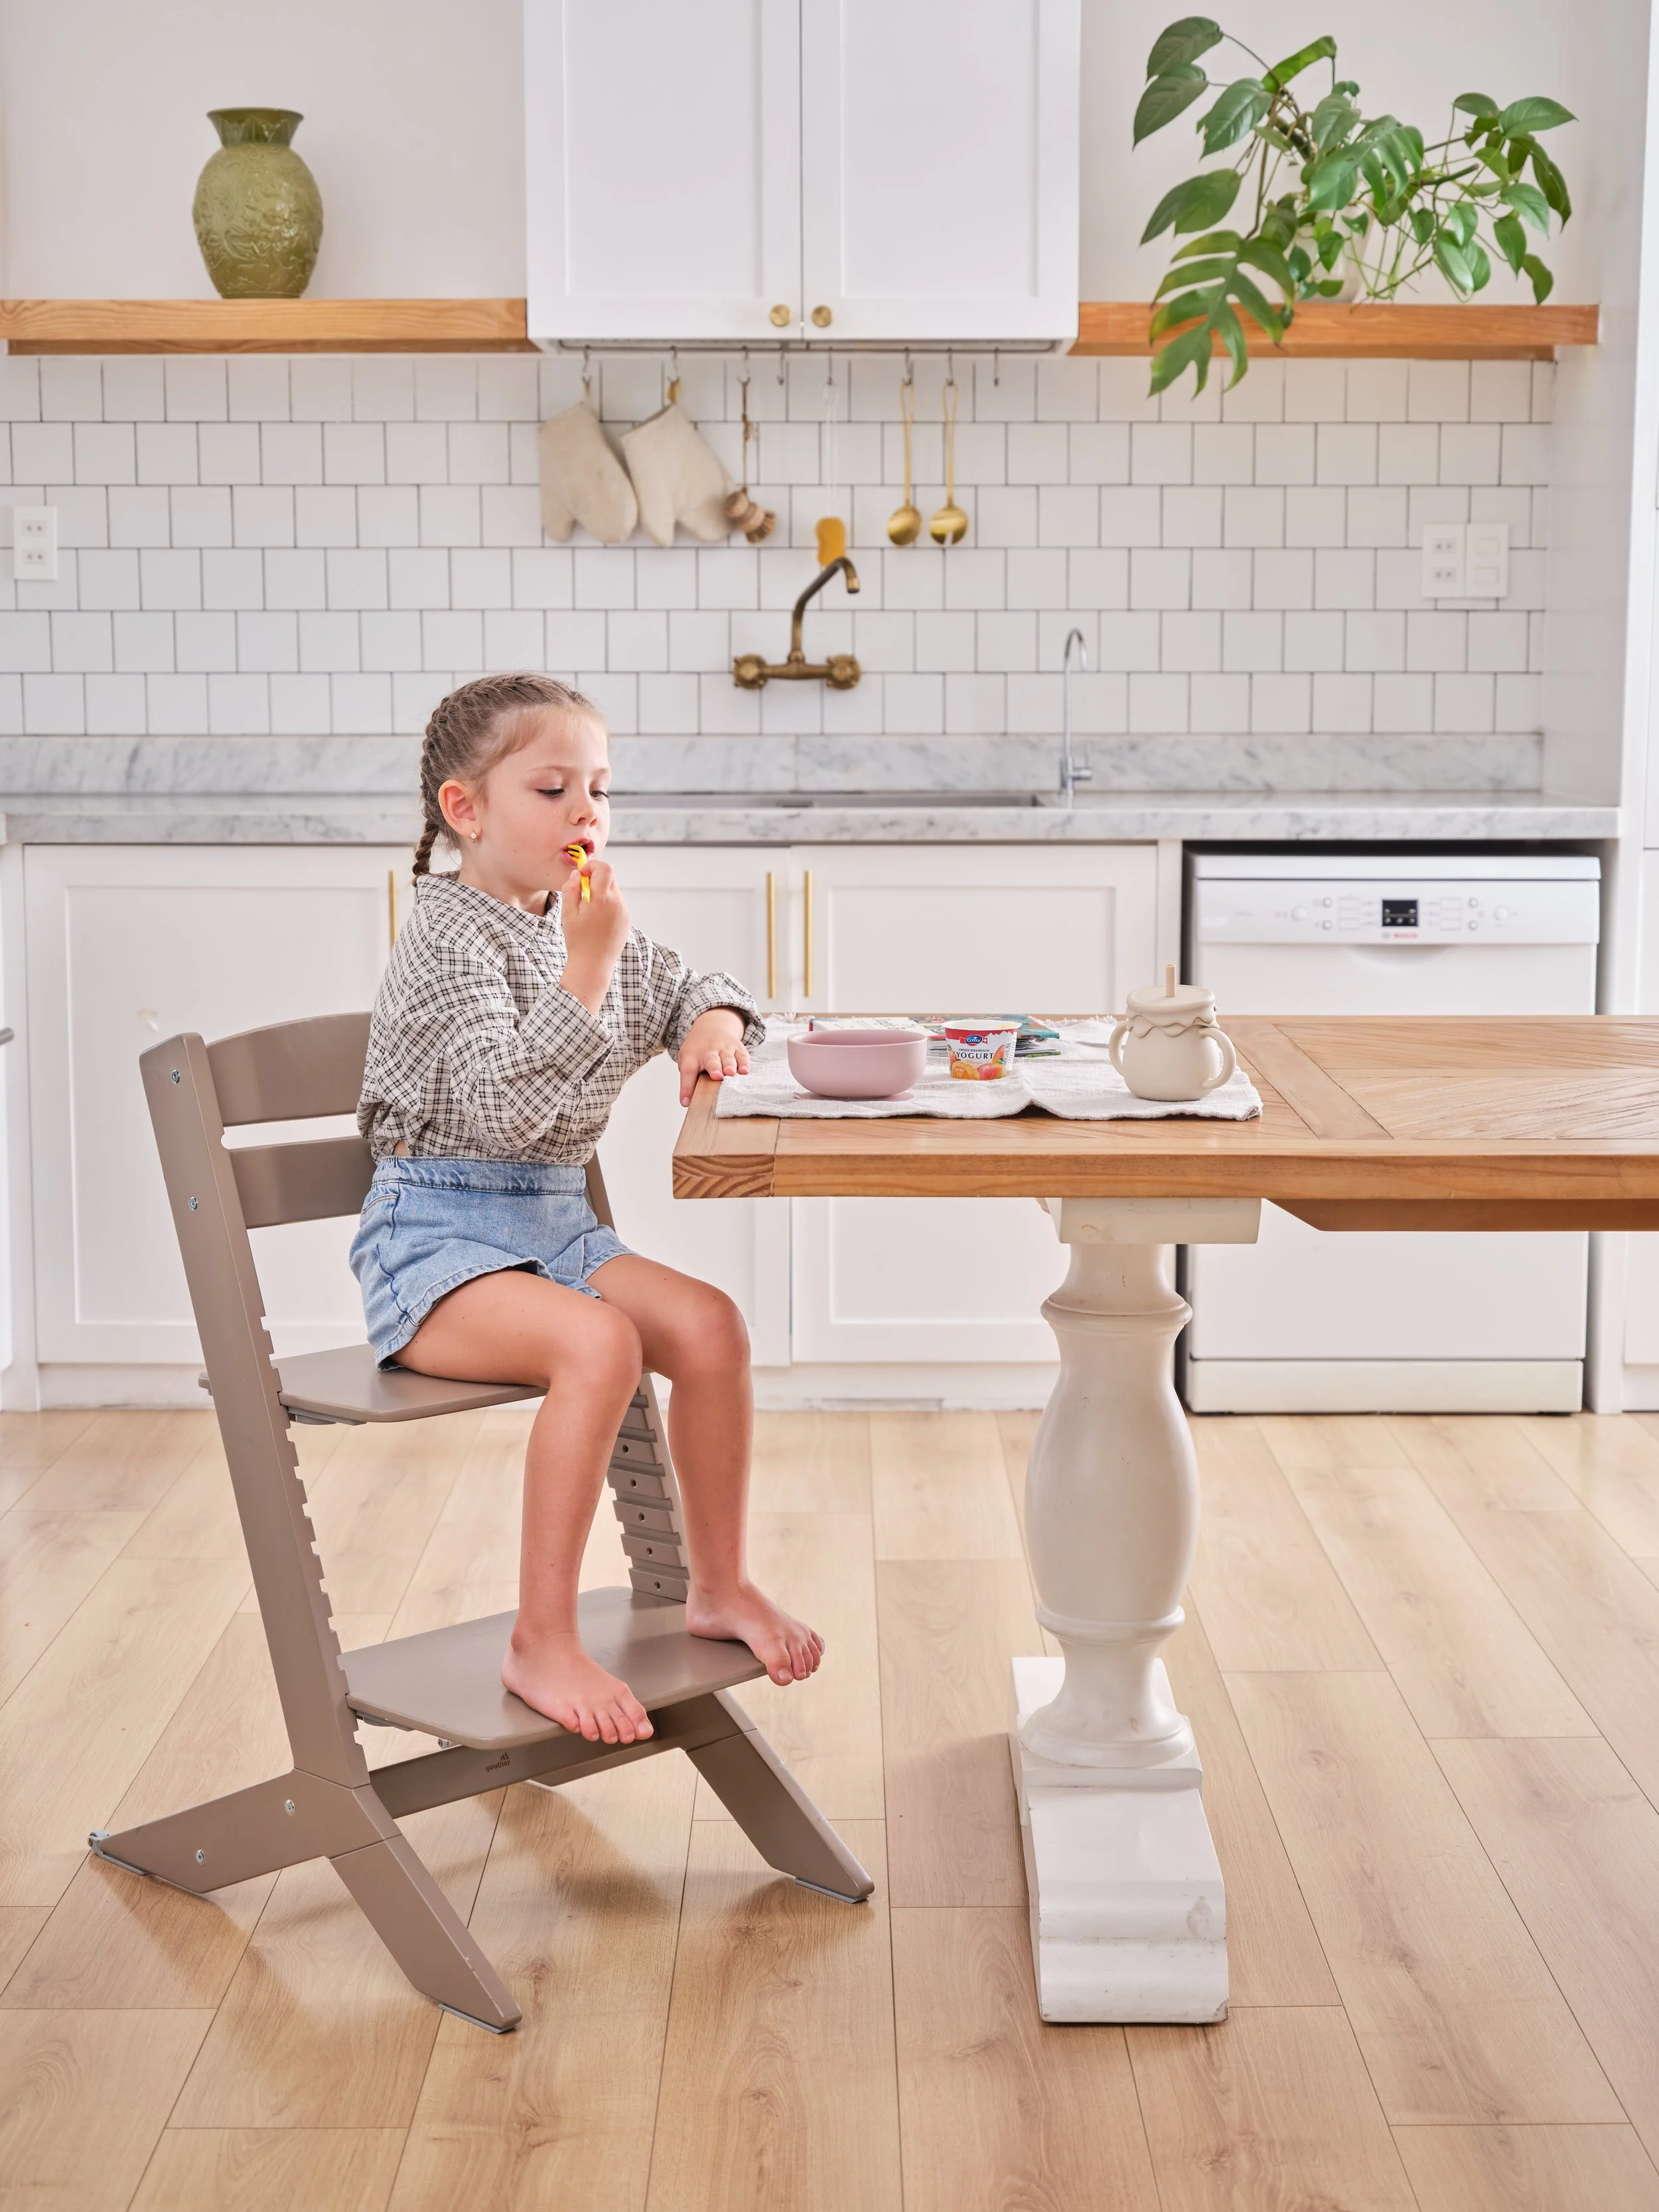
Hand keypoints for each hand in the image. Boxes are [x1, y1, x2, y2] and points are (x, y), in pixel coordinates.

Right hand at [557, 857, 629, 1013]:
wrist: (593, 965)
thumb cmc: (578, 940)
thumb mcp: (568, 913)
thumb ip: (571, 890)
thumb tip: (577, 875)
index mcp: (602, 899)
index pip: (605, 868)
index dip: (592, 866)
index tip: (581, 876)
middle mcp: (617, 903)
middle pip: (610, 878)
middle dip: (595, 879)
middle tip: (582, 894)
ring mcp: (624, 911)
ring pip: (614, 891)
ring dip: (601, 893)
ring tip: (588, 911)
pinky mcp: (627, 920)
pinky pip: (617, 903)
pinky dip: (607, 904)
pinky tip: (597, 920)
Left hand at [678, 1009, 750, 1104]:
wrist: (712, 1025)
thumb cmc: (698, 1050)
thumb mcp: (687, 1059)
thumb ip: (689, 1078)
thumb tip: (689, 1101)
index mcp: (692, 1056)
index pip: (688, 1071)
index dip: (686, 1087)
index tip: (686, 1101)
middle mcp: (708, 1051)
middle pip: (711, 1060)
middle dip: (714, 1068)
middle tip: (716, 1076)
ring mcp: (724, 1048)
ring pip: (727, 1058)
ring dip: (729, 1065)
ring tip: (730, 1073)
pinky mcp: (737, 1047)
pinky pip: (742, 1055)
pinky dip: (744, 1063)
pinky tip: (745, 1071)